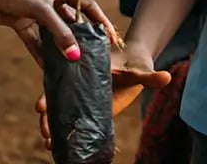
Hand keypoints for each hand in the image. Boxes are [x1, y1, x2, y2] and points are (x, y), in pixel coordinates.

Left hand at [0, 0, 120, 66]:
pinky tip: (49, 69)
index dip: (101, 21)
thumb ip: (60, 34)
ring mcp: (36, 13)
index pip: (87, 6)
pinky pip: (36, 41)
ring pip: (53, 34)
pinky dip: (41, 53)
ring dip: (60, 48)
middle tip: (92, 56)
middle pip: (70, 22)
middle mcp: (51, 0)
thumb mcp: (42, 11)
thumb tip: (75, 56)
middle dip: (80, 38)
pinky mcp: (22, 23)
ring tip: (72, 66)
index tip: (112, 37)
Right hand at [34, 41, 170, 149]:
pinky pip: (76, 120)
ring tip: (48, 144)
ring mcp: (85, 98)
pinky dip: (66, 131)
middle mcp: (81, 86)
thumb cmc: (135, 64)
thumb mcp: (141, 70)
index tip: (40, 107)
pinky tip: (57, 147)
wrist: (135, 60)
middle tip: (45, 134)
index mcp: (85, 74)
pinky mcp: (93, 110)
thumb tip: (167, 77)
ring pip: (63, 112)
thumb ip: (151, 76)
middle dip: (49, 118)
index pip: (62, 85)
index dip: (49, 96)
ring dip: (53, 127)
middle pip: (57, 102)